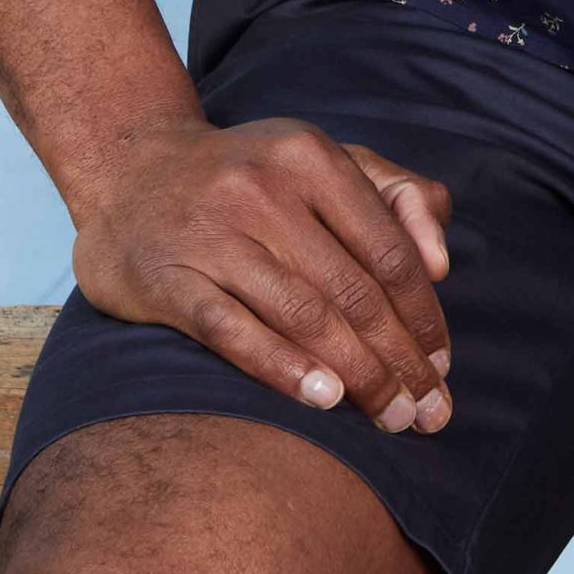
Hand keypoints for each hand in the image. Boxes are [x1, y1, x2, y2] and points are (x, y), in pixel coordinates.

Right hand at [69, 114, 454, 432]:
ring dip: (357, 374)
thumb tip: (442, 264)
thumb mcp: (324, 161)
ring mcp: (213, 233)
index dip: (424, 314)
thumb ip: (397, 197)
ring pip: (303, 314)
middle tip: (427, 412)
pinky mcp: (169, 278)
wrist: (130, 169)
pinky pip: (233, 330)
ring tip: (390, 416)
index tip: (443, 364)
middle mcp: (265, 189)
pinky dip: (282, 368)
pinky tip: (323, 398)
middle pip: (353, 290)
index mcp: (311, 157)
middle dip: (400, 359)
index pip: (388, 249)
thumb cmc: (251, 176)